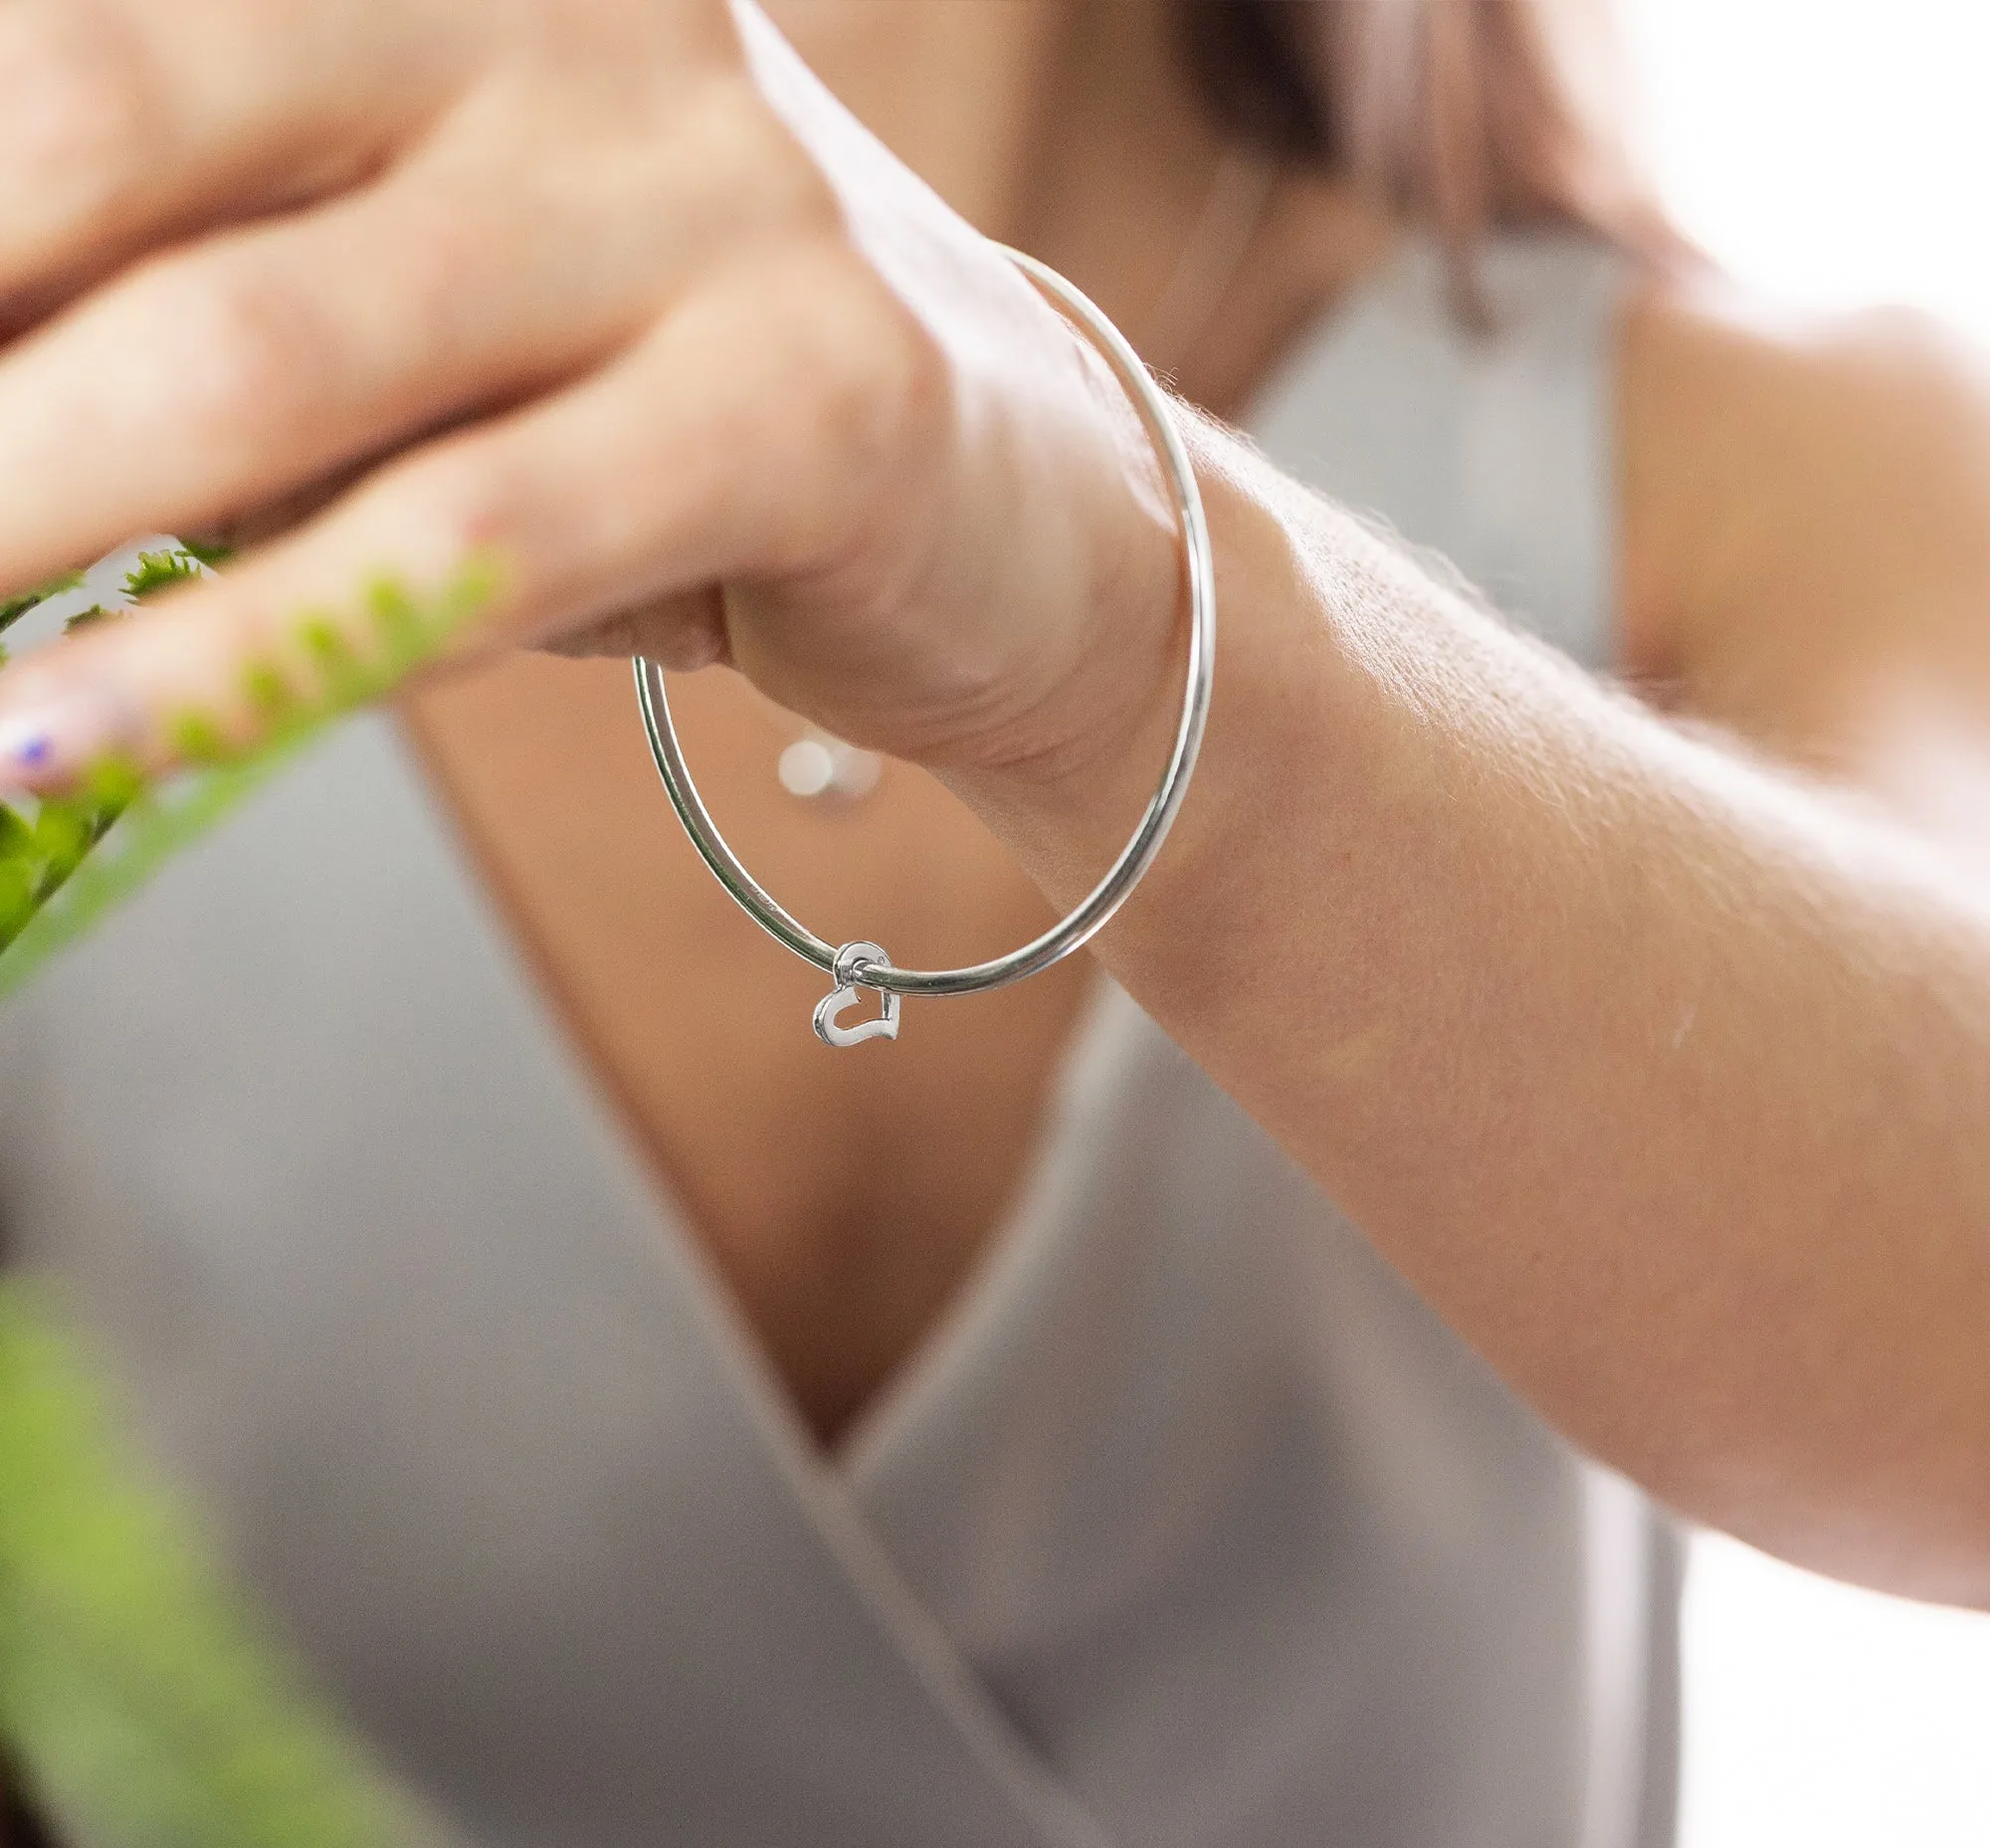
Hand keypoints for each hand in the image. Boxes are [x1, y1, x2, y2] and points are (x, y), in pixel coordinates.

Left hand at [0, 0, 1180, 788]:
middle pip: (107, 119)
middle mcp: (557, 21)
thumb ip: (208, 354)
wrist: (1022, 506)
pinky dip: (250, 658)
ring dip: (21, 510)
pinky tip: (73, 745)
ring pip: (275, 347)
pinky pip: (473, 538)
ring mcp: (703, 191)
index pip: (74, 39)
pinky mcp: (814, 391)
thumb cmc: (674, 425)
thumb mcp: (421, 353)